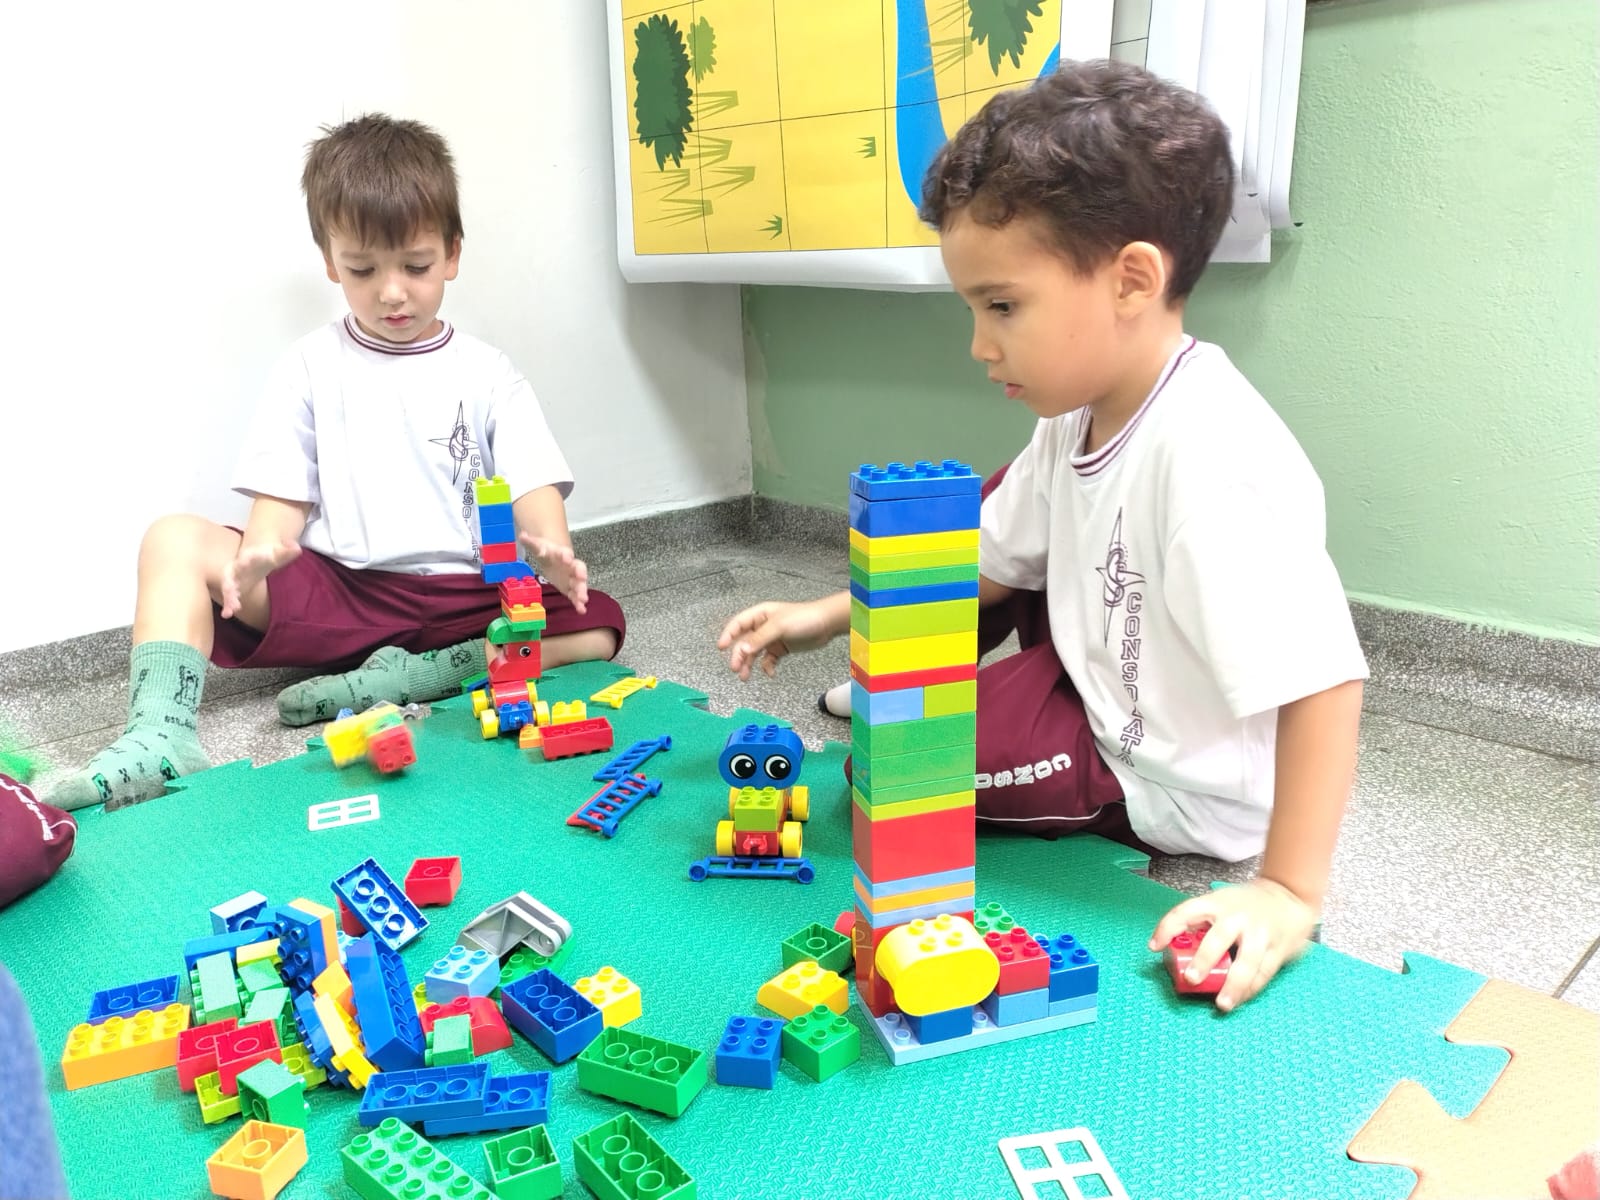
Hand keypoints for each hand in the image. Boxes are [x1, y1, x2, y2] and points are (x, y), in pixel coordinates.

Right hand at [220, 540, 300, 618]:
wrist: (252, 559)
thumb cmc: (265, 557)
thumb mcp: (276, 553)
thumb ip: (286, 551)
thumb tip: (297, 547)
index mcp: (249, 557)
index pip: (248, 557)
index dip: (247, 559)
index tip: (245, 562)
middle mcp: (237, 567)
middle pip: (233, 574)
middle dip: (232, 582)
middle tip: (234, 591)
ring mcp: (233, 579)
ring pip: (228, 588)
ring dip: (229, 598)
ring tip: (231, 610)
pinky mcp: (231, 589)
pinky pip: (229, 598)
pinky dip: (227, 606)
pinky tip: (227, 615)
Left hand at [518, 533, 587, 612]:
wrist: (553, 557)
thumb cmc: (547, 551)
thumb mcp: (538, 545)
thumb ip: (531, 542)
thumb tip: (522, 535)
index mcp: (562, 554)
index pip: (566, 553)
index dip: (566, 555)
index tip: (566, 558)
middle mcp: (571, 566)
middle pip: (578, 569)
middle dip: (580, 575)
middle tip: (582, 579)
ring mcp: (572, 578)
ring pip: (579, 584)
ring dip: (582, 592)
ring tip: (583, 600)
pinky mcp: (570, 588)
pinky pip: (575, 596)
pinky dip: (578, 603)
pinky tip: (581, 610)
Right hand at [717, 598, 839, 680]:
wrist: (826, 624)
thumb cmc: (803, 618)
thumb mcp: (779, 627)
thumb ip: (759, 639)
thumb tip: (742, 650)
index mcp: (760, 615)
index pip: (738, 624)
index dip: (728, 635)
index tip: (721, 648)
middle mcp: (763, 626)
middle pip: (744, 642)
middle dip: (739, 655)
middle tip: (735, 668)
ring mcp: (772, 638)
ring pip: (754, 653)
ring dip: (749, 664)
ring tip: (745, 677)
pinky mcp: (781, 648)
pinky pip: (768, 659)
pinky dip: (767, 667)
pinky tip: (770, 673)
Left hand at [1148, 878, 1316, 1011]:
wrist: (1288, 894)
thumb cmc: (1245, 903)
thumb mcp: (1221, 902)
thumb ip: (1202, 921)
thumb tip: (1174, 947)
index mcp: (1216, 903)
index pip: (1185, 912)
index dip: (1167, 928)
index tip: (1153, 946)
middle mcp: (1237, 917)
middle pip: (1218, 939)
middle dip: (1204, 960)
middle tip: (1191, 978)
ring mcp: (1260, 934)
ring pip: (1246, 962)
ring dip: (1234, 985)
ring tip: (1222, 1004)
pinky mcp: (1278, 949)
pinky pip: (1263, 973)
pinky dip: (1250, 989)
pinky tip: (1239, 999)